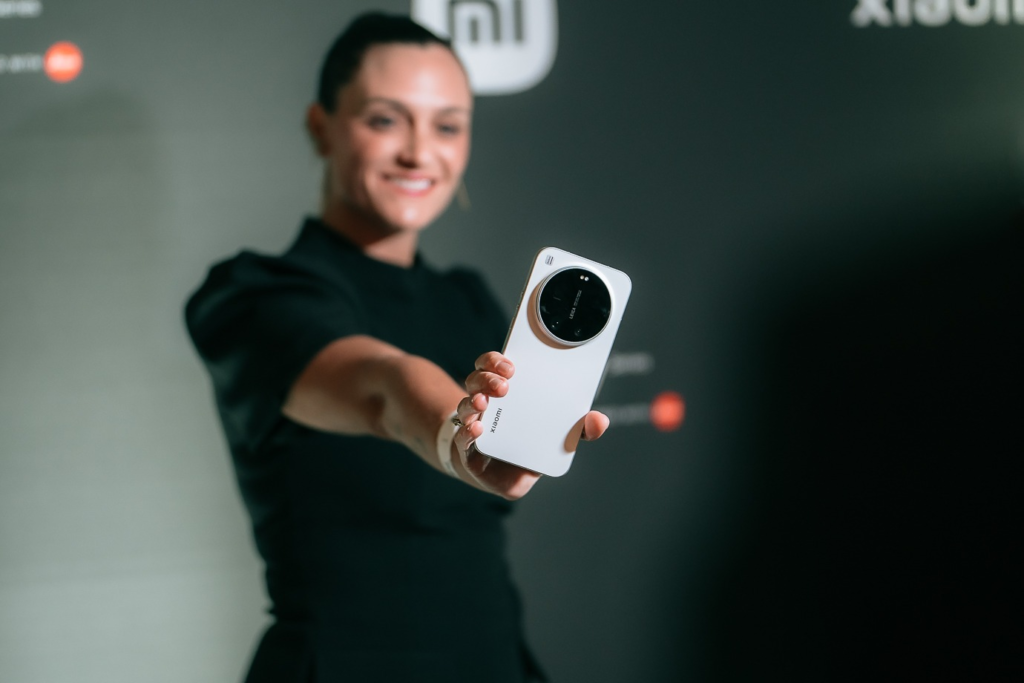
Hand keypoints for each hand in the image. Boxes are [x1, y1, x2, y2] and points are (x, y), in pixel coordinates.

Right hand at [451, 352, 609, 499]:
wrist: (502, 477)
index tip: (510, 366)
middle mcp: (485, 402)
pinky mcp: (468, 448)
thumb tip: (599, 421)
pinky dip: (467, 432)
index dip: (496, 361)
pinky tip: (476, 429)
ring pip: (467, 403)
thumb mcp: (557, 437)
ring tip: (483, 403)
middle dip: (487, 378)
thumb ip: (579, 430)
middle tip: (503, 385)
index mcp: (505, 392)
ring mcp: (474, 423)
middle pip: (477, 378)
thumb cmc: (528, 448)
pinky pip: (462, 436)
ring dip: (474, 400)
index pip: (494, 366)